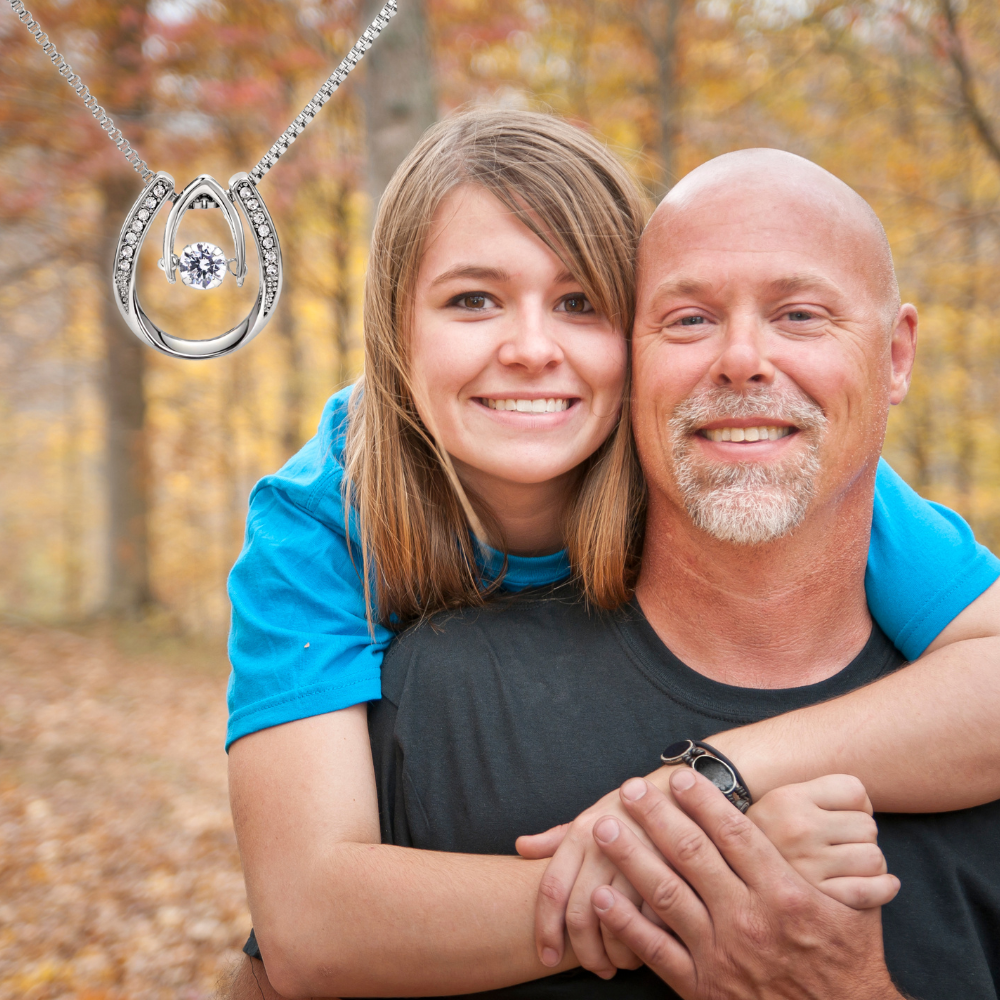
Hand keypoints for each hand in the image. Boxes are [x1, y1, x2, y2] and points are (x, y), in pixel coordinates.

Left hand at [516, 775, 679, 976]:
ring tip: (616, 965)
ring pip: (614, 926)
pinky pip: (650, 924)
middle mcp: (602, 847)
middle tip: (592, 969)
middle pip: (580, 914)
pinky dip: (644, 946)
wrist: (681, 792)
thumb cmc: (630, 808)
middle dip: (582, 953)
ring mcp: (636, 861)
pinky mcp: (671, 874)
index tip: (546, 957)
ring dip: (613, 956)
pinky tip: (643, 950)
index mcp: (580, 834)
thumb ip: (557, 837)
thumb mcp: (592, 815)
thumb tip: (521, 846)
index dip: (545, 929)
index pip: (552, 889)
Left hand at [590, 770, 902, 999]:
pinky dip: (626, 922)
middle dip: (656, 817)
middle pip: (692, 855)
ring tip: (605, 827)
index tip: (678, 777)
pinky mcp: (704, 989)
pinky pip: (656, 951)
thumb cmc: (849, 963)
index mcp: (784, 894)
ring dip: (631, 857)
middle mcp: (748, 920)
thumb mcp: (856, 906)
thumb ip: (835, 861)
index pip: (735, 834)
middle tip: (630, 789)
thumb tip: (828, 809)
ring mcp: (722, 955)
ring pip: (667, 895)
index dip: (703, 801)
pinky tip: (602, 896)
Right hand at [748, 775, 898, 908]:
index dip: (854, 805)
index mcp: (787, 799)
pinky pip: (872, 889)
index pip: (855, 790)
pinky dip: (883, 887)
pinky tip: (880, 885)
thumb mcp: (779, 804)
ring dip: (868, 863)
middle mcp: (797, 829)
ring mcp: (808, 866)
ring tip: (847, 865)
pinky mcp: (820, 900)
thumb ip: (819, 795)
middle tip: (840, 846)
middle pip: (867, 826)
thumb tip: (865, 803)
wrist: (728, 875)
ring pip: (874, 857)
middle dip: (859, 836)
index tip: (841, 817)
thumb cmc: (768, 839)